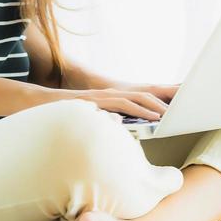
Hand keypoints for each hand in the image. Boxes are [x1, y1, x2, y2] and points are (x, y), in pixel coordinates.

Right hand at [57, 69, 180, 121]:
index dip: (156, 103)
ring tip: (171, 115)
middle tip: (182, 110)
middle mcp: (111, 95)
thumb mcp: (89, 121)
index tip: (174, 110)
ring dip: (155, 106)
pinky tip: (149, 117)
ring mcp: (105, 97)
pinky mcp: (98, 101)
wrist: (38, 103)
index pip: (139, 99)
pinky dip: (139, 110)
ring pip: (137, 98)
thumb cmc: (63, 116)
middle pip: (145, 95)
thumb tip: (119, 125)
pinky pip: (123, 104)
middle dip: (164, 101)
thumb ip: (106, 122)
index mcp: (112, 100)